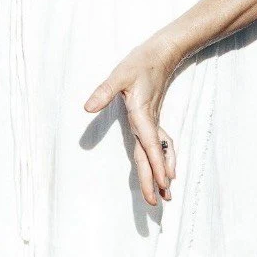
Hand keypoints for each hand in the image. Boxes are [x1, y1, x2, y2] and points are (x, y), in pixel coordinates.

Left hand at [84, 34, 180, 206]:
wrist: (160, 54)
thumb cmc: (139, 64)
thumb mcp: (118, 75)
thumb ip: (103, 92)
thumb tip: (87, 108)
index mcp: (142, 115)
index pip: (150, 146)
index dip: (157, 166)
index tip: (163, 184)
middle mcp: (149, 123)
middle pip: (154, 156)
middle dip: (157, 179)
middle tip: (160, 202)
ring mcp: (153, 122)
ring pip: (159, 152)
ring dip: (164, 172)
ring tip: (168, 193)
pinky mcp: (152, 119)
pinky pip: (160, 144)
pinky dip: (165, 159)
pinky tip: (168, 169)